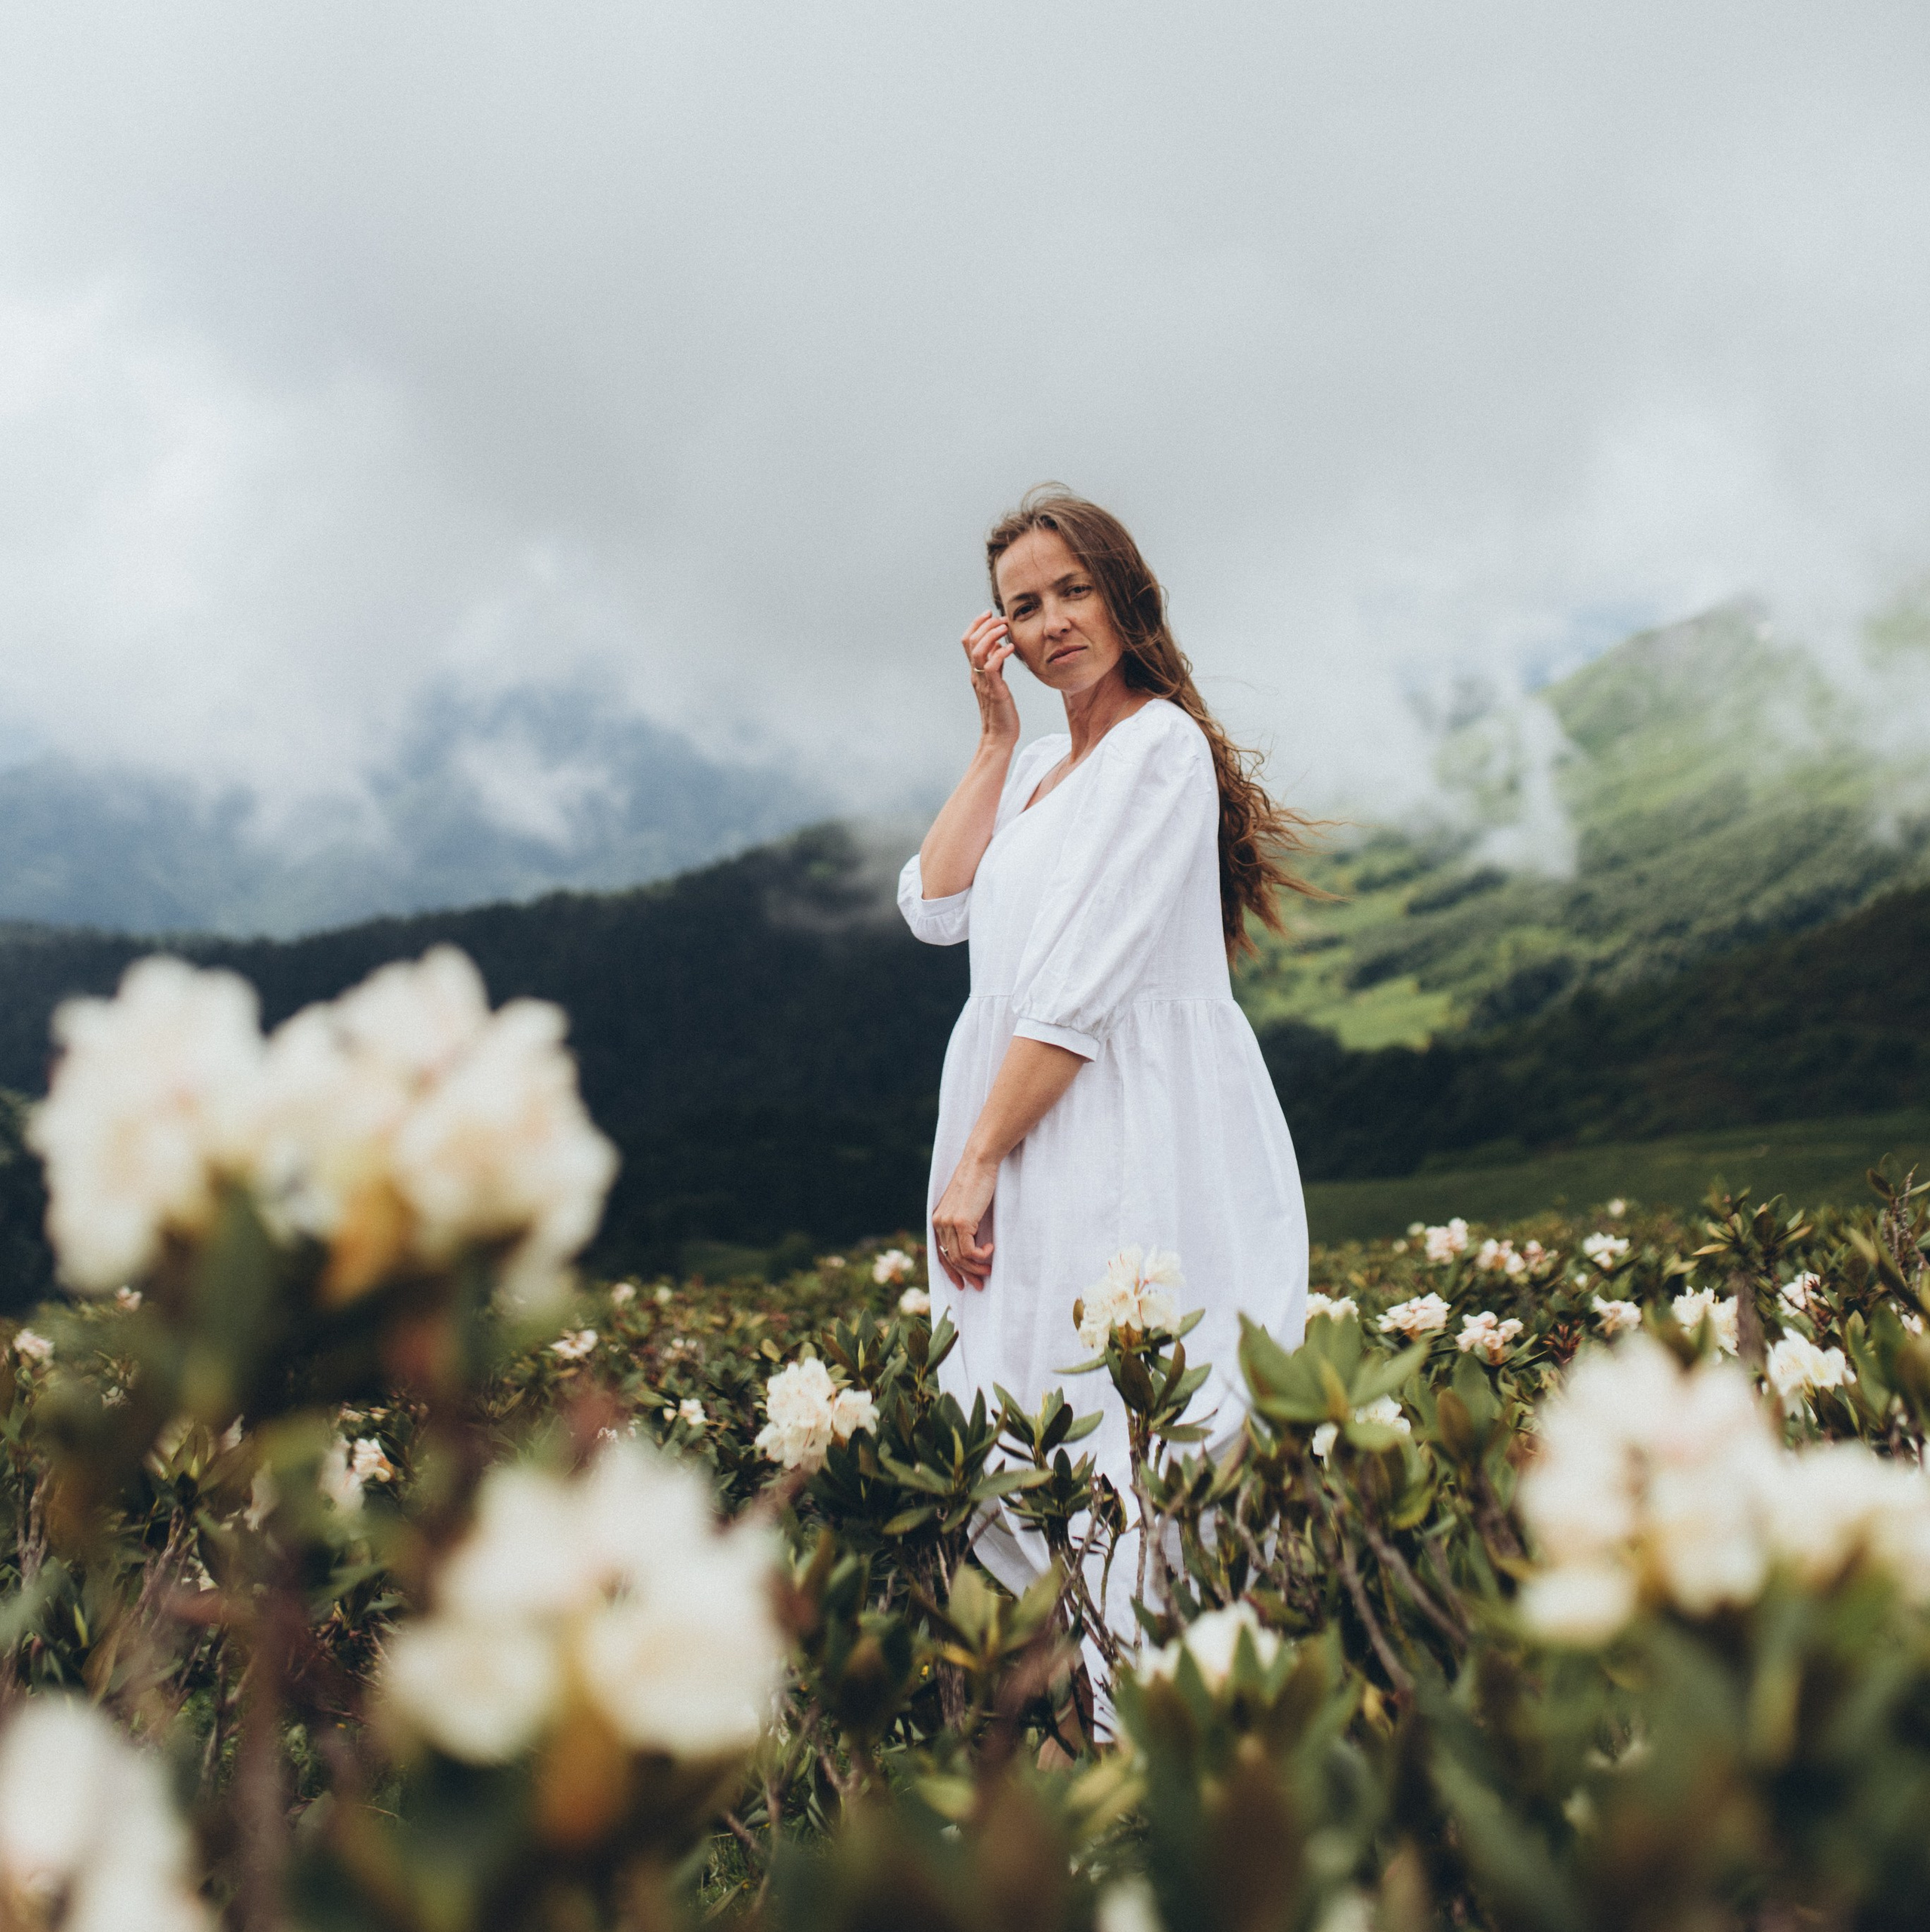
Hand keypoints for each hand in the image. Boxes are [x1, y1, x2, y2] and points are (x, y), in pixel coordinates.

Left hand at [931, 1152, 997, 1289]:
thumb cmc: (977, 1182)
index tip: (962, 1284)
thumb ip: (963, 1223)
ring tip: (989, 1269)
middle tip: (981, 1284)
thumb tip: (973, 1244)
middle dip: (966, 1275)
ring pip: (960, 1258)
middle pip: (951, 1259)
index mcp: (938, 1220)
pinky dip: (981, 1256)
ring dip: (976, 1268)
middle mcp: (939, 1223)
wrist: (978, 1163)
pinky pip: (969, 1251)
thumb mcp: (966, 1206)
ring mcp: (948, 1223)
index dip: (951, 1272)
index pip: (941, 1253)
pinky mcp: (960, 1222)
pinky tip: (991, 1249)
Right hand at [962, 611, 1018, 747]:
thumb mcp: (998, 682)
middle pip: (970, 642)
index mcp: (975, 672)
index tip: (990, 613)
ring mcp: (983, 683)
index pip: (967, 641)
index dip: (976, 624)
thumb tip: (998, 644)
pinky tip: (1011, 648)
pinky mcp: (994, 691)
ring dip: (991, 635)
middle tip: (1001, 619)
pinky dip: (1001, 654)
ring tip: (1005, 628)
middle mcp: (976, 675)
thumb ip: (996, 663)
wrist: (1000, 736)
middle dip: (984, 625)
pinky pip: (992, 667)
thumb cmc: (1002, 711)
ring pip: (978, 651)